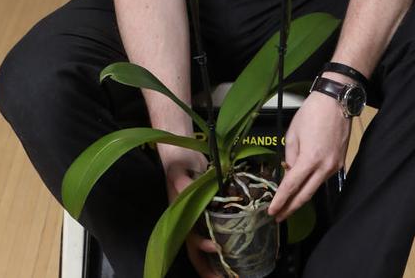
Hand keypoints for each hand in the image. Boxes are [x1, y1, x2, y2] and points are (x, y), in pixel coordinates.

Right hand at [160, 146, 220, 277]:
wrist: (182, 148)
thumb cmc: (178, 161)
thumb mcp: (179, 170)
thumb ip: (181, 183)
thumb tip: (184, 192)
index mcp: (181, 214)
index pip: (191, 238)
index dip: (203, 245)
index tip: (218, 246)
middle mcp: (189, 219)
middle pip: (196, 250)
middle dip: (208, 268)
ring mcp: (197, 215)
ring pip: (205, 243)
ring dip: (215, 258)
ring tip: (230, 271)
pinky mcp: (207, 208)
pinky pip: (214, 228)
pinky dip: (222, 238)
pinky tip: (236, 244)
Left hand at [267, 91, 351, 222]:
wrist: (336, 101)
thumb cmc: (312, 112)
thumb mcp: (293, 133)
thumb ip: (290, 156)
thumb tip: (290, 171)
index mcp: (310, 159)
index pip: (292, 186)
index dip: (281, 200)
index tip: (272, 211)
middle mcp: (325, 167)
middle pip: (306, 195)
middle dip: (291, 208)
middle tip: (279, 216)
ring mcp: (334, 166)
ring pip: (315, 188)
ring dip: (301, 197)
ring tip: (288, 204)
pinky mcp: (340, 163)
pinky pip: (323, 178)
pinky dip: (312, 183)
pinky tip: (303, 185)